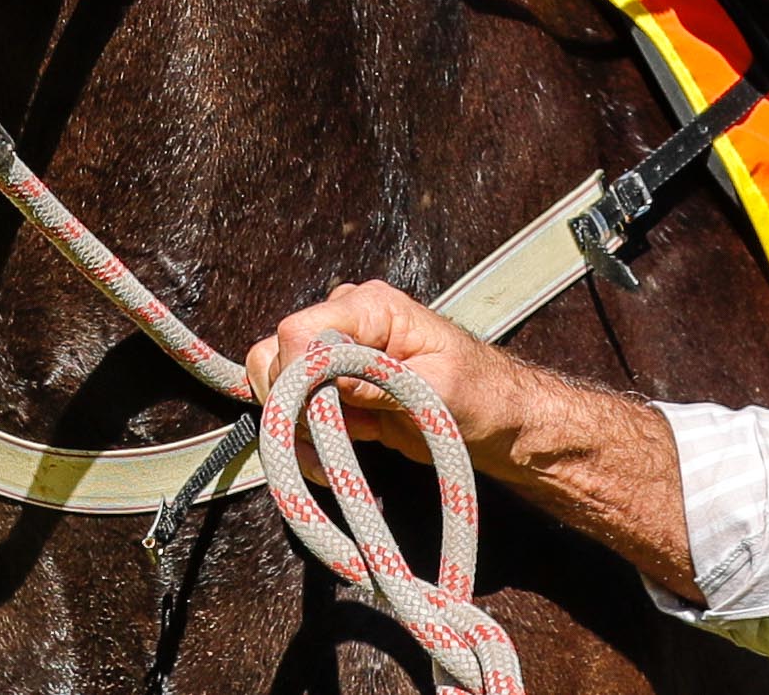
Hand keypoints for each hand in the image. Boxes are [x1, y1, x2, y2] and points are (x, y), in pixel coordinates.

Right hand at [245, 281, 537, 473]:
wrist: (493, 419)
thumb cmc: (479, 395)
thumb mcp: (438, 390)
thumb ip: (382, 383)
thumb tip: (328, 381)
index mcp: (372, 306)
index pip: (301, 330)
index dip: (297, 376)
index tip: (317, 417)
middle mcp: (345, 320)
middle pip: (277, 358)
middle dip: (298, 408)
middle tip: (338, 439)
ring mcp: (334, 352)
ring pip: (275, 385)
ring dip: (297, 429)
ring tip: (339, 453)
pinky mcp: (332, 385)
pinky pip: (291, 409)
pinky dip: (300, 440)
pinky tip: (328, 462)